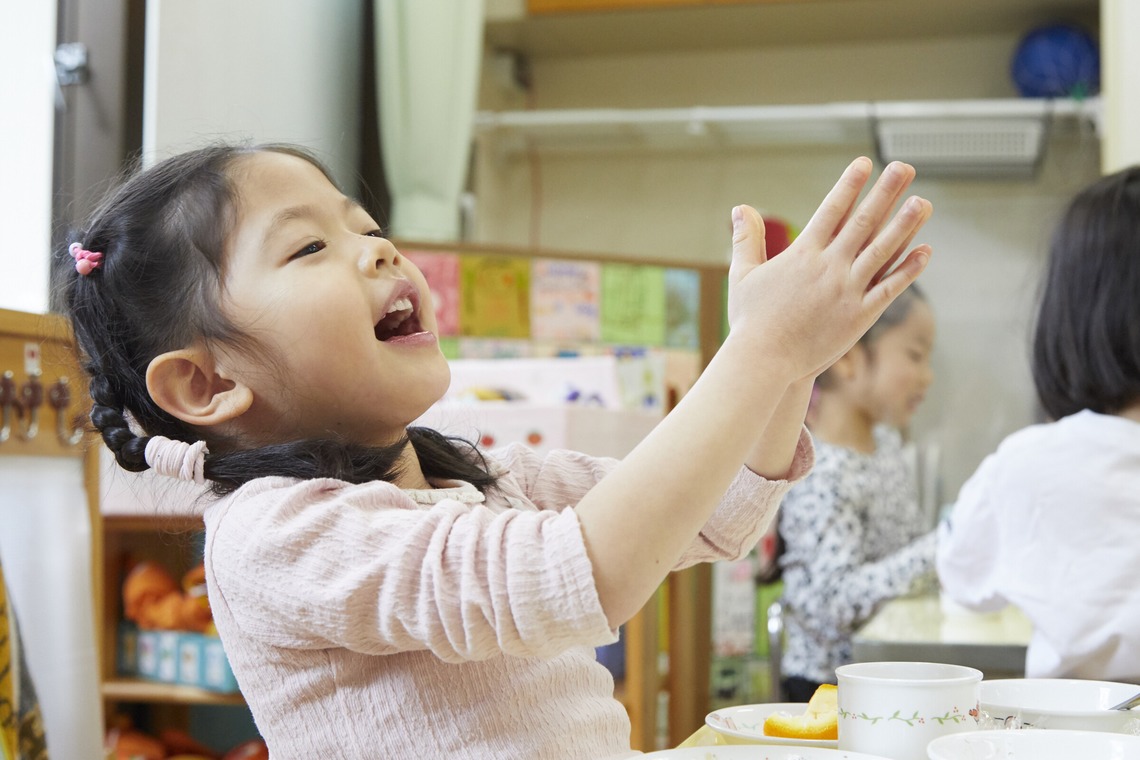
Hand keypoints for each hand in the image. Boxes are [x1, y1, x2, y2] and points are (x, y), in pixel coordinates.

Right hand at [726, 158, 931, 381]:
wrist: (763, 361)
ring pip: (882, 251)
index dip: (849, 185)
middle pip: (862, 222)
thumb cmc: (749, 320)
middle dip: (885, 192)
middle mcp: (829, 267)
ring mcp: (847, 291)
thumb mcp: (743, 274)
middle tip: (904, 167)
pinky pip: (889, 288)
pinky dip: (909, 270)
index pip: (831, 210)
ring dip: (905, 224)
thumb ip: (747, 239)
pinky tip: (925, 252)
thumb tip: (740, 208)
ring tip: (923, 201)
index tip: (865, 163)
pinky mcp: (859, 316)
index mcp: (802, 254)